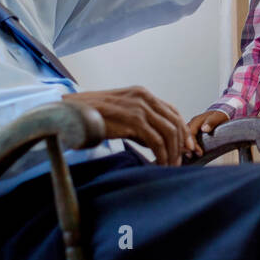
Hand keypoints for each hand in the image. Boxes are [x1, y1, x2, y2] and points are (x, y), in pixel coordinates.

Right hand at [61, 86, 198, 165]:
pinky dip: (162, 154)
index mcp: (143, 94)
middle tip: (182, 160)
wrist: (70, 112)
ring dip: (173, 152)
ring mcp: (139, 107)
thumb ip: (141, 124)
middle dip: (182, 143)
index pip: (173, 112)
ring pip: (169, 132)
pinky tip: (159, 164)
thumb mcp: (122, 114)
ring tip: (169, 165)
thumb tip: (158, 143)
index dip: (183, 130)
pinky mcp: (133, 120)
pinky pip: (156, 140)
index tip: (188, 147)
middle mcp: (144, 97)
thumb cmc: (93, 116)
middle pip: (175, 122)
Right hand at [182, 109, 231, 160]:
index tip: (200, 153)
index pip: (190, 132)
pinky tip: (189, 155)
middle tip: (190, 156)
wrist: (221, 113)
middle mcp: (191, 125)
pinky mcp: (192, 134)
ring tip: (189, 157)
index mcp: (196, 120)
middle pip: (183, 136)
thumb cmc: (220, 116)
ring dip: (185, 148)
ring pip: (183, 139)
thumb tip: (204, 129)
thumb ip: (211, 122)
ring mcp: (191, 129)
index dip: (193, 144)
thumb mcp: (218, 117)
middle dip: (186, 147)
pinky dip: (187, 147)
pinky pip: (186, 140)